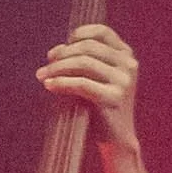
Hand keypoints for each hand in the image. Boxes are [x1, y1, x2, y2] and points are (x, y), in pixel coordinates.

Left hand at [35, 24, 139, 145]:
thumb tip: (55, 51)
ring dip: (58, 68)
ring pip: (83, 63)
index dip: (78, 35)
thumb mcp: (95, 78)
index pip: (102, 32)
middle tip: (45, 67)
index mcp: (126, 56)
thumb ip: (81, 61)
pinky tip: (49, 86)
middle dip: (62, 55)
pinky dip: (62, 83)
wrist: (116, 140)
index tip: (59, 50)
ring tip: (43, 77)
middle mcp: (128, 65)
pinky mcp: (115, 98)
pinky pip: (82, 84)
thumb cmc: (100, 108)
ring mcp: (124, 81)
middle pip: (88, 47)